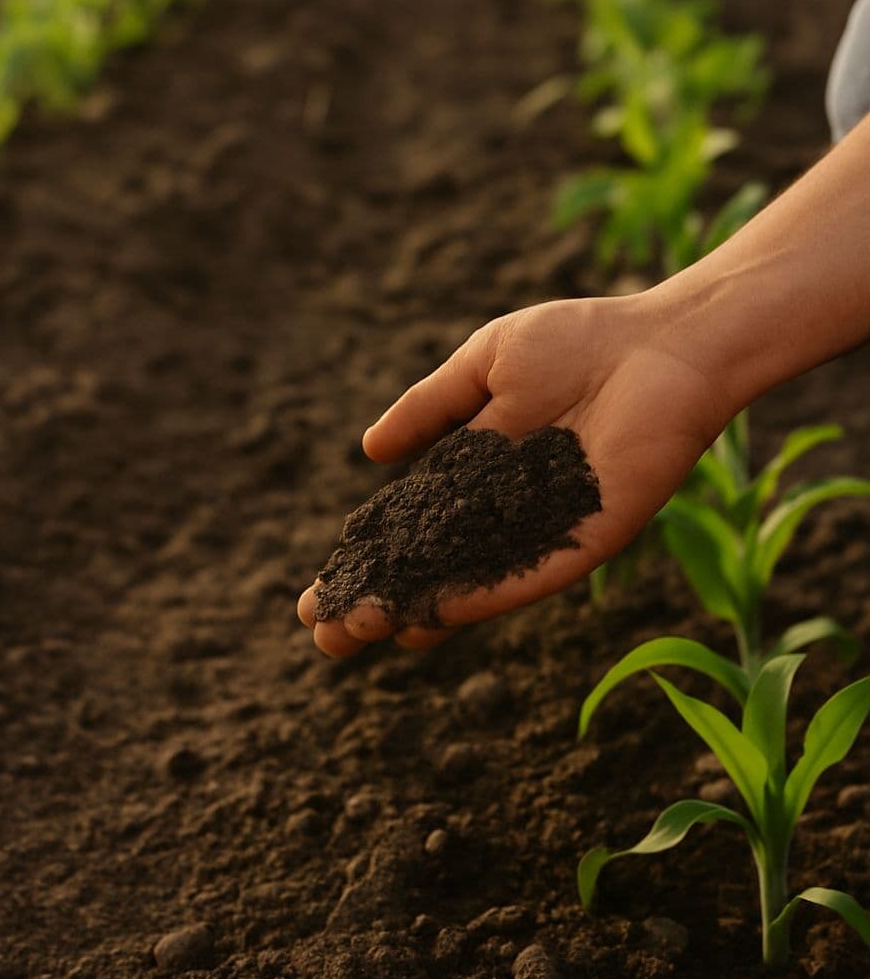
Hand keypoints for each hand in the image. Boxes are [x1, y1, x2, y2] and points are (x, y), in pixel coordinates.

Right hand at [297, 291, 733, 655]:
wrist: (663, 343)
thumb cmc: (579, 341)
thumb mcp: (486, 365)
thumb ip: (432, 408)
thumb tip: (370, 452)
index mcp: (481, 470)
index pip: (411, 528)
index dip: (366, 561)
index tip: (316, 595)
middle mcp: (508, 511)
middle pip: (432, 569)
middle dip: (378, 601)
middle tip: (325, 637)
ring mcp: (547, 530)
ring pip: (470, 582)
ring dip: (416, 610)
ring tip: (360, 633)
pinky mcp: (588, 540)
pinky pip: (528, 576)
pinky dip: (480, 597)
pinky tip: (432, 617)